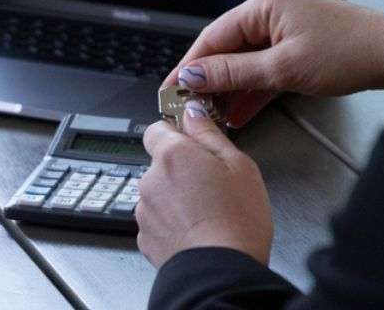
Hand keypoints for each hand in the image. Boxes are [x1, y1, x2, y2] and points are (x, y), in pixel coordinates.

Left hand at [136, 111, 271, 266]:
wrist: (221, 270)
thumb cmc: (237, 220)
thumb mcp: (239, 166)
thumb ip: (210, 134)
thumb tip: (193, 113)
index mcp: (172, 155)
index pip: (157, 129)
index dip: (175, 133)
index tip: (192, 141)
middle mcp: (150, 179)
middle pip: (160, 164)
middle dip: (181, 170)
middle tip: (212, 185)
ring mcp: (144, 209)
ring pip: (158, 193)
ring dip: (175, 197)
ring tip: (207, 212)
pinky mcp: (145, 235)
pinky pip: (157, 220)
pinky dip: (172, 222)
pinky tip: (196, 230)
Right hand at [163, 0, 383, 126]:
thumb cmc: (349, 52)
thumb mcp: (283, 68)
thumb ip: (233, 72)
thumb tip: (192, 74)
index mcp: (263, 4)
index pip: (212, 37)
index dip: (188, 66)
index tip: (171, 89)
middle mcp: (270, 10)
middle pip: (226, 49)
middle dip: (209, 81)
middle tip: (190, 106)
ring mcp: (284, 27)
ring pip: (245, 60)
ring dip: (231, 88)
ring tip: (214, 114)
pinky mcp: (296, 44)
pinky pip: (264, 66)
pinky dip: (253, 88)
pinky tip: (240, 111)